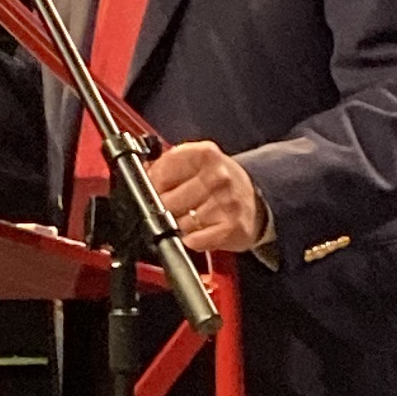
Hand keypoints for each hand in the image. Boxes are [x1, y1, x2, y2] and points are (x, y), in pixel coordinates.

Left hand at [148, 141, 266, 252]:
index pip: (160, 172)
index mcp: (205, 154)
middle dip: (165, 208)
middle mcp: (218, 176)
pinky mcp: (231, 228)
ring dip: (180, 225)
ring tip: (193, 218)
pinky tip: (201, 231)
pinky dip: (192, 240)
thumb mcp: (196, 163)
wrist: (256, 203)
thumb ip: (167, 165)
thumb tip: (140, 173)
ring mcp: (226, 203)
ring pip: (179, 223)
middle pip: (166, 201)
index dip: (152, 184)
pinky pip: (194, 241)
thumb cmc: (221, 184)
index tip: (157, 189)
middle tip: (177, 206)